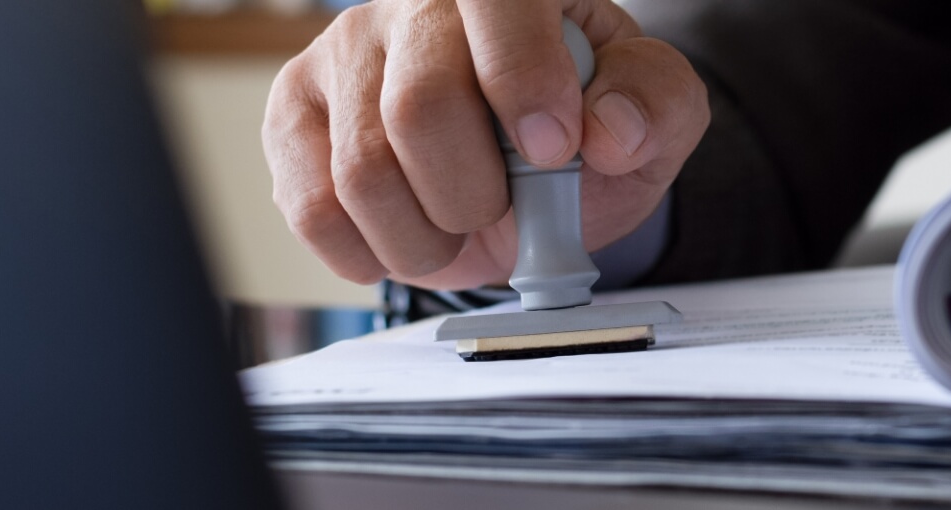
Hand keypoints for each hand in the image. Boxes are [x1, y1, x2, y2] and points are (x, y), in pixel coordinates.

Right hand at [262, 0, 708, 289]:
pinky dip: (368, 251)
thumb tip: (610, 129)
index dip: (522, 82)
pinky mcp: (295, 110)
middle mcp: (415, 3)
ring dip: (425, 236)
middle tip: (501, 208)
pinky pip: (311, 204)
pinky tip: (405, 236)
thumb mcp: (650, 110)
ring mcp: (344, 52)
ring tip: (456, 228)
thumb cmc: (580, 124)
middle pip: (420, 107)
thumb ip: (655, 104)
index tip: (553, 151)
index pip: (496, 3)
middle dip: (474, 193)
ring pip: (362, 171)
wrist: (526, 165)